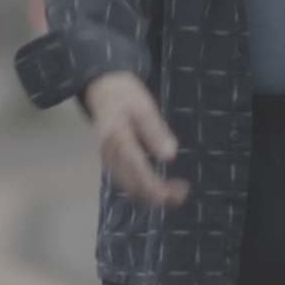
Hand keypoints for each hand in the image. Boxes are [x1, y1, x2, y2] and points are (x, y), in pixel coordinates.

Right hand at [84, 73, 189, 209]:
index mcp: (119, 141)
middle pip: (135, 189)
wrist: (101, 88)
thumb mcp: (144, 106)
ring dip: (153, 194)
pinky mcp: (112, 162)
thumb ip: (155, 131)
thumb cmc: (124, 94)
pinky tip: (161, 183)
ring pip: (131, 189)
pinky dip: (145, 187)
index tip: (182, 189)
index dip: (161, 189)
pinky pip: (128, 182)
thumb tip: (170, 156)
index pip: (140, 175)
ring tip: (177, 189)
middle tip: (184, 190)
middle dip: (160, 196)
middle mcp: (111, 156)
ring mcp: (109, 161)